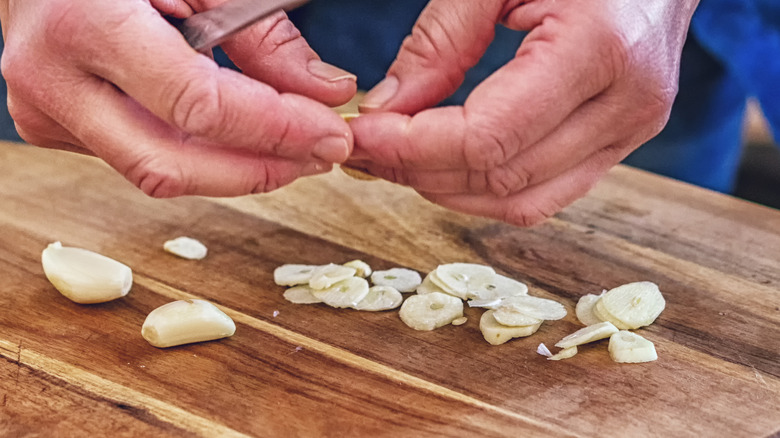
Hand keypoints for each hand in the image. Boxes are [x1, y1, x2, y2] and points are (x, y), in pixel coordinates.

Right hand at [0, 0, 356, 196]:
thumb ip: (262, 33)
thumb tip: (325, 92)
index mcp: (85, 25)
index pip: (198, 107)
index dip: (275, 131)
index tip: (329, 133)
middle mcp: (53, 81)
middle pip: (172, 166)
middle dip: (258, 171)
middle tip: (318, 154)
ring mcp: (47, 114)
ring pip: (158, 172)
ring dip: (235, 168)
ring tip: (290, 147)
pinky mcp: (55, 129)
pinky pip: (141, 157)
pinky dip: (199, 154)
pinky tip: (237, 137)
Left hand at [348, 0, 698, 225]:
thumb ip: (440, 41)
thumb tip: (386, 111)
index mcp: (600, 47)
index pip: (487, 137)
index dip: (413, 148)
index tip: (362, 136)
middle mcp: (628, 104)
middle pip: (501, 176)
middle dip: (419, 171)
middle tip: (366, 149)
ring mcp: (632, 131)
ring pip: (523, 202)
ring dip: (449, 190)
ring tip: (398, 161)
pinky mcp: (621, 142)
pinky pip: (545, 194)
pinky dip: (487, 189)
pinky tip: (446, 164)